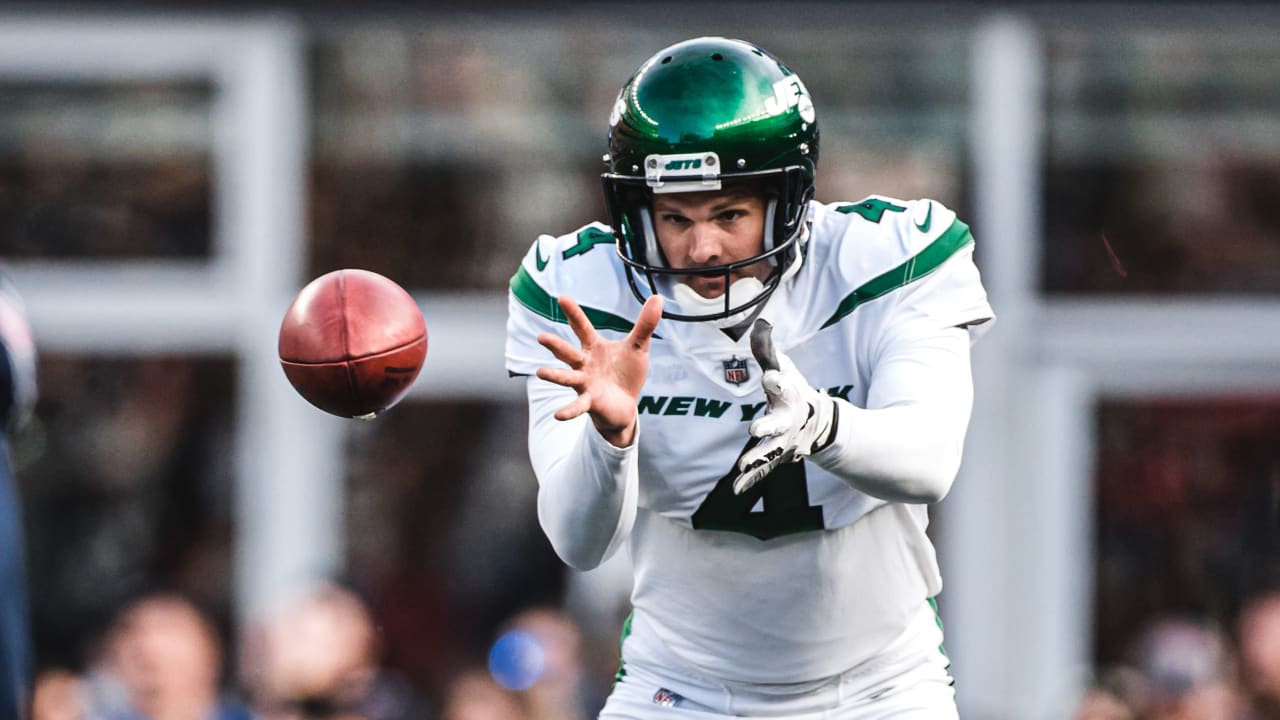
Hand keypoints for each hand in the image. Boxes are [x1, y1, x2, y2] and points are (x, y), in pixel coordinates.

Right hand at [535, 294, 662, 446]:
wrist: (625, 405)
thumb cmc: (626, 373)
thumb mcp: (638, 347)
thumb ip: (645, 325)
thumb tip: (657, 297)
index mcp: (594, 348)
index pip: (581, 327)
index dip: (573, 313)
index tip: (562, 298)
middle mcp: (584, 364)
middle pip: (568, 353)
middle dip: (556, 345)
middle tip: (542, 337)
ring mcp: (585, 383)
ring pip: (567, 378)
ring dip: (554, 376)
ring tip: (540, 373)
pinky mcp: (590, 401)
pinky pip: (577, 406)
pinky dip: (569, 410)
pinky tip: (558, 415)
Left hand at [733, 319, 835, 494]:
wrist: (817, 422)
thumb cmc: (793, 389)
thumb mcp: (782, 368)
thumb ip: (767, 349)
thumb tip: (760, 324)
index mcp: (788, 394)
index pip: (782, 385)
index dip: (777, 380)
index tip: (770, 377)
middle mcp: (787, 419)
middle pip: (777, 423)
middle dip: (767, 426)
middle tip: (754, 429)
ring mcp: (784, 441)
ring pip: (771, 451)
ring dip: (757, 459)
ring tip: (742, 466)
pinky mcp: (778, 457)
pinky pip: (764, 469)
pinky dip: (752, 480)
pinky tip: (737, 489)